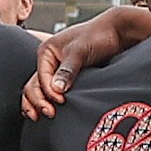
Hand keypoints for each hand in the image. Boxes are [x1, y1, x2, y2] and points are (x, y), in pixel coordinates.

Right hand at [22, 5, 150, 118]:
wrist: (116, 33)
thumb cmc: (98, 36)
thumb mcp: (80, 51)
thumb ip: (67, 70)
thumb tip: (56, 90)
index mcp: (46, 52)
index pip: (40, 78)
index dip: (48, 92)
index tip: (61, 101)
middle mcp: (49, 62)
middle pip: (34, 86)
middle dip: (38, 100)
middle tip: (50, 113)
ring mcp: (57, 70)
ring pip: (40, 90)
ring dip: (39, 104)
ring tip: (44, 117)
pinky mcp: (67, 78)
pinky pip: (52, 92)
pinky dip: (49, 102)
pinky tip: (52, 111)